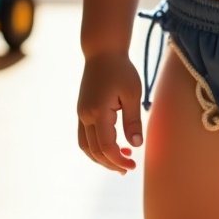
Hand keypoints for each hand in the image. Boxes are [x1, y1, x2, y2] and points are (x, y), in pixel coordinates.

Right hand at [77, 52, 143, 173]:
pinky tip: (111, 145)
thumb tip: (136, 145)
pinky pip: (84, 137)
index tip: (133, 165)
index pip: (106, 147)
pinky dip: (95, 147)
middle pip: (95, 151)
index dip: (119, 160)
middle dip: (111, 163)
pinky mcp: (82, 110)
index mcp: (98, 112)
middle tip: (129, 168)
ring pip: (86, 146)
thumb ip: (133, 120)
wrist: (102, 51)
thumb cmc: (121, 70)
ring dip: (101, 157)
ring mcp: (81, 113)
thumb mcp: (132, 93)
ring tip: (120, 160)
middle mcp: (85, 116)